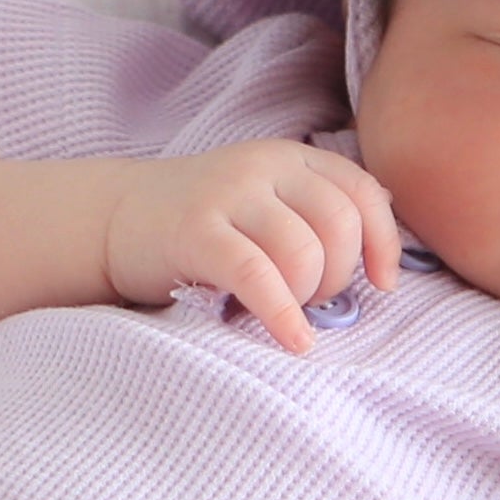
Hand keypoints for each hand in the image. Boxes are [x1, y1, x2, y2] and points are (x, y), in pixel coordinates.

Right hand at [101, 142, 398, 353]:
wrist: (115, 218)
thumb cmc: (202, 223)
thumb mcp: (265, 199)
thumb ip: (317, 207)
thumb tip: (383, 226)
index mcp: (288, 159)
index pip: (361, 192)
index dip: (383, 241)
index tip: (382, 284)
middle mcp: (262, 166)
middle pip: (338, 224)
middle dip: (338, 275)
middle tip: (311, 299)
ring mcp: (227, 195)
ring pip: (302, 251)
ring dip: (306, 295)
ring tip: (285, 311)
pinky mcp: (195, 232)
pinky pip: (257, 276)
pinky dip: (283, 314)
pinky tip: (293, 340)